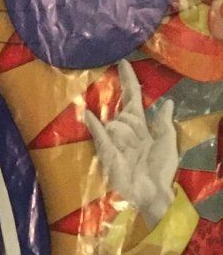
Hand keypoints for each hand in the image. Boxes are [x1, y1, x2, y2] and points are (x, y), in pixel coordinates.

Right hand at [84, 59, 178, 228]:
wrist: (153, 192)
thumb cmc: (162, 169)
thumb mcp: (168, 141)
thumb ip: (163, 122)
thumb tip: (167, 101)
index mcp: (142, 126)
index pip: (133, 97)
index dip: (129, 80)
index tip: (123, 62)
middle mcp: (127, 131)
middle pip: (124, 111)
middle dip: (127, 114)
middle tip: (131, 125)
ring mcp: (115, 141)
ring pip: (115, 123)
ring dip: (123, 132)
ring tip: (131, 152)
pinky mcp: (107, 153)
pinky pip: (100, 136)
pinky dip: (94, 125)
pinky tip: (87, 114)